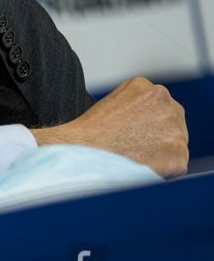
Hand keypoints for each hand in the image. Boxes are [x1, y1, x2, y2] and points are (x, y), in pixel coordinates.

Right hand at [31, 76, 188, 177]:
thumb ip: (137, 106)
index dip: (148, 126)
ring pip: (176, 146)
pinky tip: (141, 168)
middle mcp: (167, 105)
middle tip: (134, 149)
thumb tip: (147, 122)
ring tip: (134, 159)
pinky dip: (162, 171)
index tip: (135, 135)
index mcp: (150, 89)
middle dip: (159, 138)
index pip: (162, 109)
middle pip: (173, 125)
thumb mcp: (113, 102)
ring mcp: (175, 130)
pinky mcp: (177, 155)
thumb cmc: (89, 133)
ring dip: (161, 155)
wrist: (83, 152)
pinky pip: (176, 167)